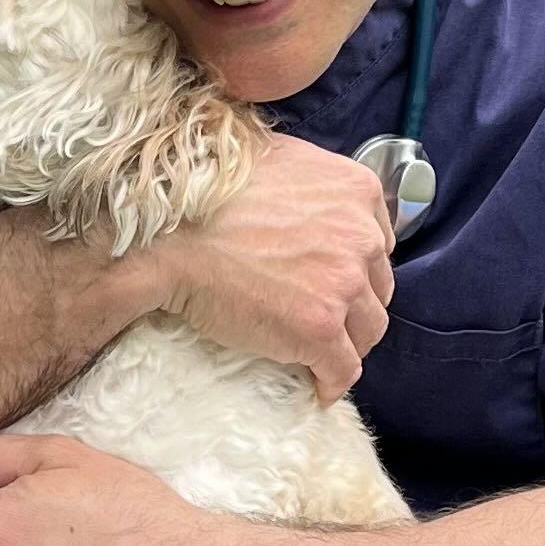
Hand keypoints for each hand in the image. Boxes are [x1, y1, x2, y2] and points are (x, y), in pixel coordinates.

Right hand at [143, 131, 393, 402]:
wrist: (168, 234)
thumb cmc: (206, 193)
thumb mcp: (276, 160)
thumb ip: (312, 182)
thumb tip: (309, 204)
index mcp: (355, 191)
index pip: (376, 243)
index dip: (353, 267)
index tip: (330, 281)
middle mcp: (360, 236)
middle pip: (376, 288)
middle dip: (352, 305)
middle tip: (319, 317)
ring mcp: (343, 284)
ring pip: (367, 330)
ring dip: (346, 344)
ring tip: (316, 353)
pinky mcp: (319, 328)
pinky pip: (343, 368)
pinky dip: (331, 381)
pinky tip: (315, 386)